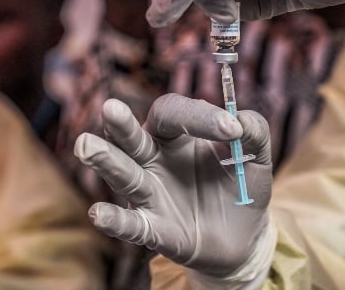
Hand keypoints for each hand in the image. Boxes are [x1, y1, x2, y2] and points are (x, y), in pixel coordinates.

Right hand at [74, 94, 272, 278]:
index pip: (175, 113)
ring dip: (107, 161)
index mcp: (179, 136)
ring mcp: (151, 194)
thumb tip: (240, 120)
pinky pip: (132, 224)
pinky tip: (99, 214)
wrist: (244, 236)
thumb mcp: (257, 156)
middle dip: (121, 124)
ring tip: (87, 145)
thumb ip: (254, 130)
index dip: (199, 116)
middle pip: (133, 137)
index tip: (232, 129)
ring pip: (124, 175)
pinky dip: (115, 220)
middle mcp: (156, 159)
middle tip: (111, 108)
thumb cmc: (243, 185)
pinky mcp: (154, 229)